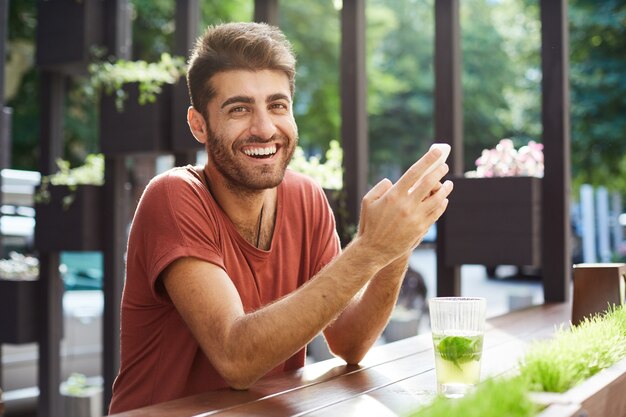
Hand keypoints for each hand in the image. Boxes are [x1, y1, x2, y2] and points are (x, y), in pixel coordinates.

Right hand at [356, 147, 452, 265]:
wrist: (373, 250)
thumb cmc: (369, 224)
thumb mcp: (367, 201)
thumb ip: (380, 187)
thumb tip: (392, 181)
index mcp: (393, 195)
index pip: (414, 172)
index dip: (427, 160)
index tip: (437, 152)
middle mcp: (406, 205)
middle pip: (429, 183)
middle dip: (439, 172)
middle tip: (444, 166)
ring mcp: (415, 218)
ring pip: (437, 199)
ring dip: (445, 189)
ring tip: (448, 184)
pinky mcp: (421, 229)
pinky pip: (436, 213)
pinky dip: (442, 204)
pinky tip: (444, 200)